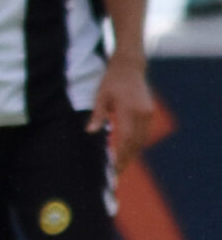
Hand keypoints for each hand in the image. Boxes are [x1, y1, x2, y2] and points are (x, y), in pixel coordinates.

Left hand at [91, 52, 156, 171]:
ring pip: (141, 140)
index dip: (121, 156)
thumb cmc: (112, 80)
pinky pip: (143, 133)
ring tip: (120, 165)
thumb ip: (97, 116)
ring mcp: (148, 113)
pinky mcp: (149, 112)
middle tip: (116, 173)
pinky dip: (136, 144)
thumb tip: (90, 133)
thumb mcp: (100, 96)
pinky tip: (127, 151)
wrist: (130, 66)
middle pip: (136, 143)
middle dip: (126, 159)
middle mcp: (142, 113)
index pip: (126, 139)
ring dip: (132, 153)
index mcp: (129, 110)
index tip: (114, 169)